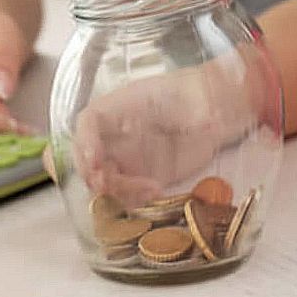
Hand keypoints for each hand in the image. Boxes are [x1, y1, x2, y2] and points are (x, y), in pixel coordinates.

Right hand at [65, 58, 265, 206]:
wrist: (212, 112)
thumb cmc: (198, 95)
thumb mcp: (195, 96)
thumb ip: (196, 109)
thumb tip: (210, 120)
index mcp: (119, 107)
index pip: (89, 122)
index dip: (85, 142)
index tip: (95, 159)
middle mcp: (115, 136)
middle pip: (84, 157)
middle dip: (90, 173)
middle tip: (107, 183)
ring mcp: (125, 159)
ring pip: (101, 181)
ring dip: (116, 191)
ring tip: (149, 190)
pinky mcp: (139, 178)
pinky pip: (123, 196)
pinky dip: (132, 201)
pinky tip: (156, 195)